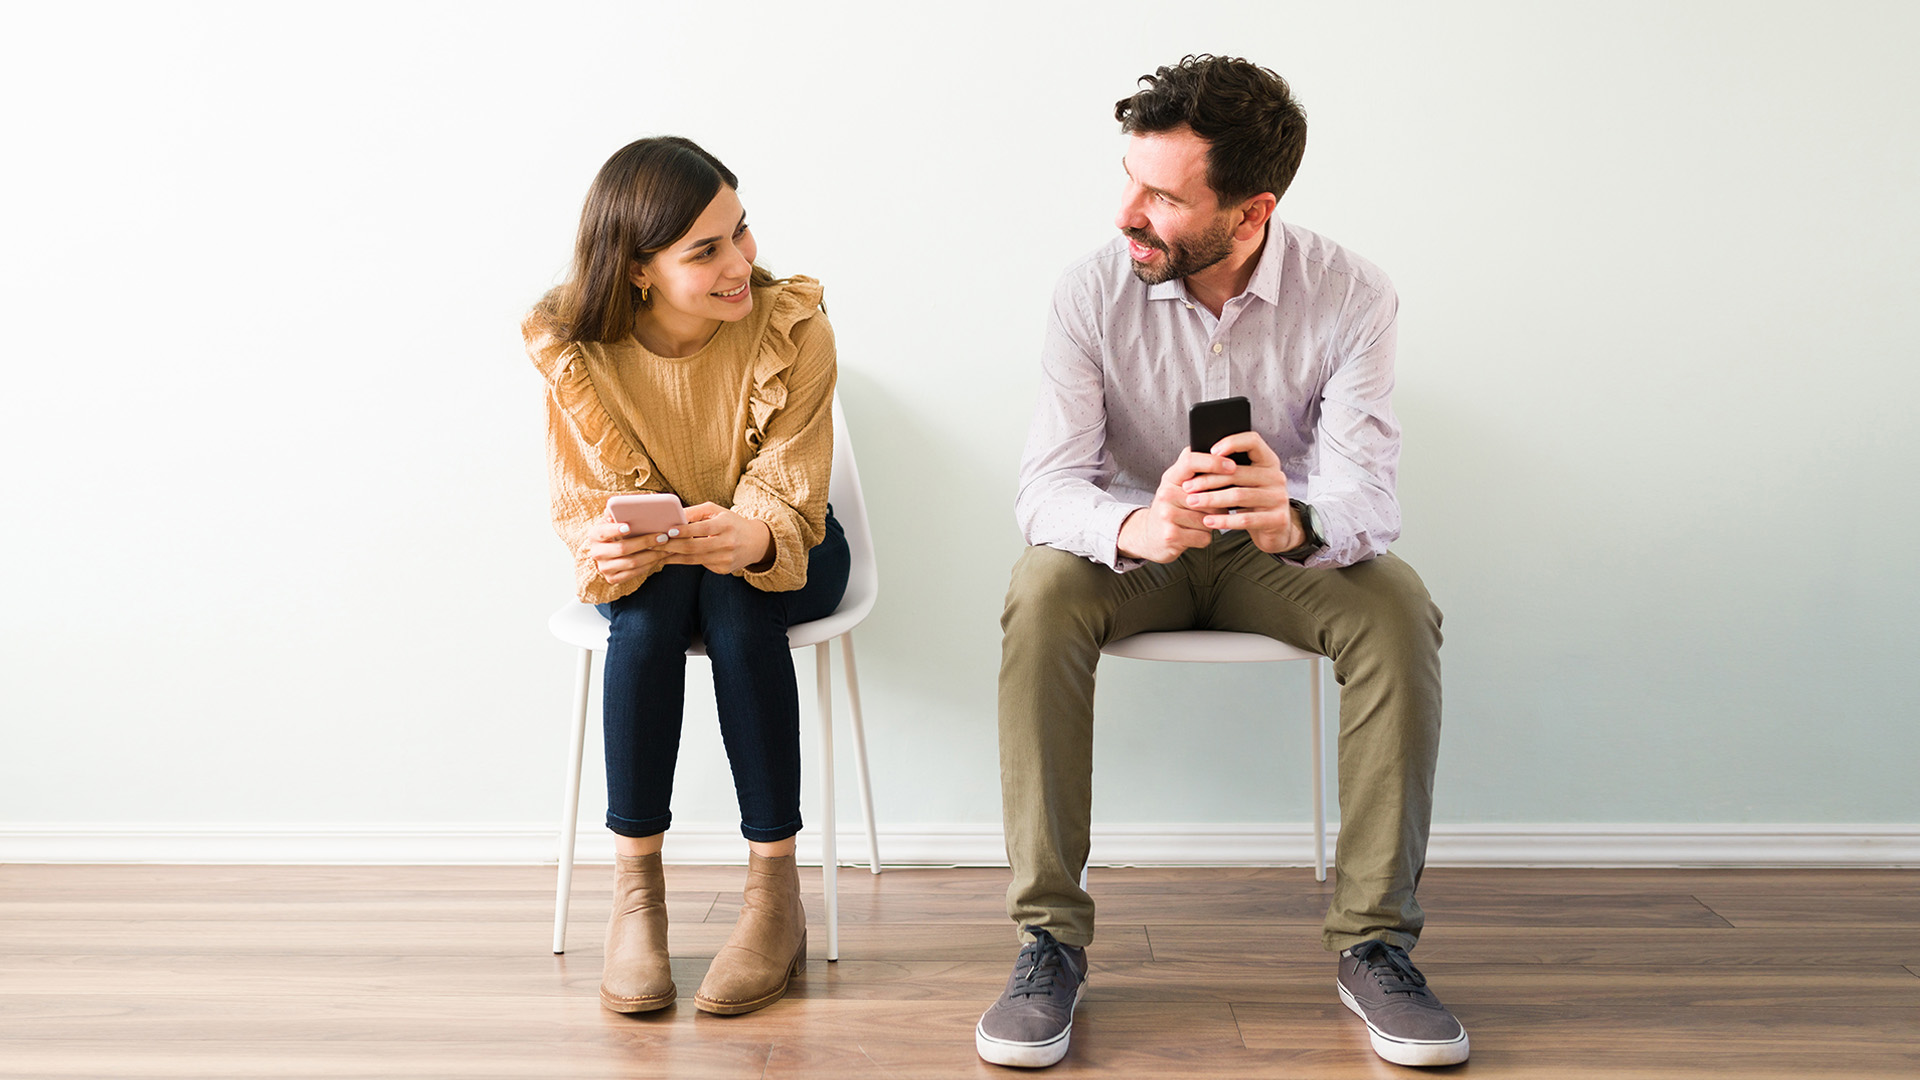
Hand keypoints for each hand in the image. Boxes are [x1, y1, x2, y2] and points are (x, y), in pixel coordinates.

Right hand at [583, 516, 673, 584]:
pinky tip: (660, 557)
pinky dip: (650, 565)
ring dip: (653, 555)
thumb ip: (617, 510)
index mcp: (594, 535)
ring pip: (632, 562)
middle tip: (663, 536)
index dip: (615, 529)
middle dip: (645, 542)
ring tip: (668, 547)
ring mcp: (604, 568)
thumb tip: (623, 502)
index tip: (629, 527)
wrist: (609, 551)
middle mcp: (596, 553)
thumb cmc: (617, 529)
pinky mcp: (612, 579)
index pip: (603, 532)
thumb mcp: (614, 519)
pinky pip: (634, 573)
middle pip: (623, 548)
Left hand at [656, 503, 774, 574]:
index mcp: (727, 525)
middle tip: (654, 543)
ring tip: (656, 552)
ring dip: (672, 556)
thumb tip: (673, 515)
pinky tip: (671, 557)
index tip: (667, 531)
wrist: (755, 543)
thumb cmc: (730, 523)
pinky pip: (699, 565)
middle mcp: (728, 543)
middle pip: (694, 547)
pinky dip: (683, 561)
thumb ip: (695, 512)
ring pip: (693, 559)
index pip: (703, 529)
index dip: (684, 530)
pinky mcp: (723, 570)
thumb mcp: (717, 511)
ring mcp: (726, 559)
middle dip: (672, 546)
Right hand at [1117, 451, 1218, 562]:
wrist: (1148, 536)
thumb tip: (1213, 448)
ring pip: (1208, 518)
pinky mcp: (1171, 535)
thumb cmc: (1171, 507)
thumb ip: (1193, 468)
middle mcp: (1166, 493)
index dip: (1213, 462)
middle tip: (1217, 507)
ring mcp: (1166, 514)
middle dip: (1219, 504)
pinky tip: (1194, 534)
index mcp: (1170, 477)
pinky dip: (1204, 537)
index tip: (1232, 466)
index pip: (1191, 461)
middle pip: (1208, 495)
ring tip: (1200, 522)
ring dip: (1212, 523)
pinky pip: (1203, 536)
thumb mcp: (1177, 484)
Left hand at [1180, 431, 1304, 553]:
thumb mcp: (1246, 483)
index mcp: (1268, 461)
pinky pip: (1245, 519)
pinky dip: (1223, 520)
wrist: (1275, 530)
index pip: (1253, 441)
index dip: (1232, 443)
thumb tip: (1197, 458)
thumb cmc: (1253, 502)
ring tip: (1193, 502)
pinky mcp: (1277, 519)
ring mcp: (1279, 498)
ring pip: (1239, 496)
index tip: (1211, 451)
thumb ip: (1230, 470)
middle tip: (1187, 487)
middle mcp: (1276, 476)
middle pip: (1238, 473)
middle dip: (1208, 479)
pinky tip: (1208, 521)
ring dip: (1211, 499)